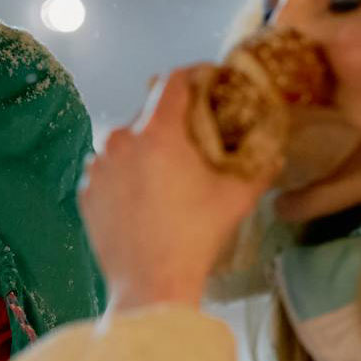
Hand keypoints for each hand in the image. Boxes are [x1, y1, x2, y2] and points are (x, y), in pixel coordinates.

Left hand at [81, 66, 270, 311]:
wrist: (150, 284)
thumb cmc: (196, 238)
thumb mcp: (237, 198)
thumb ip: (259, 166)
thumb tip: (275, 151)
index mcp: (157, 132)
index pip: (172, 81)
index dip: (193, 76)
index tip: (207, 83)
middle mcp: (120, 140)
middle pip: (147, 112)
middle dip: (171, 120)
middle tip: (192, 138)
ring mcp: (97, 167)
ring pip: (124, 142)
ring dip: (145, 148)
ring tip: (166, 172)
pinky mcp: (85, 192)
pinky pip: (107, 170)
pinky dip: (124, 174)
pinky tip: (142, 195)